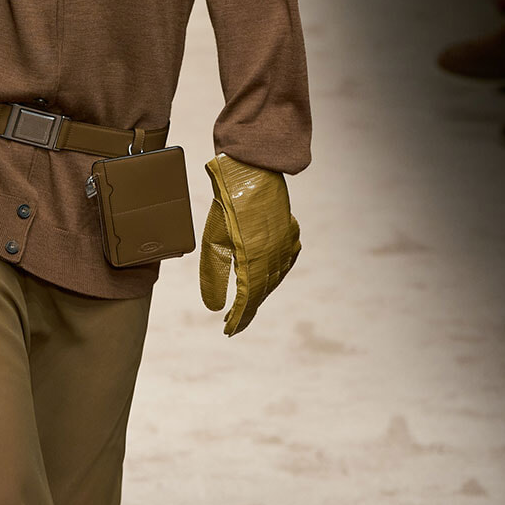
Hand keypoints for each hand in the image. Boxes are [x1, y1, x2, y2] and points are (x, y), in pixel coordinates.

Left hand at [199, 154, 300, 336]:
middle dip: (247, 311)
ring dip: (259, 295)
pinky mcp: (291, 235)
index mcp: (254, 260)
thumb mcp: (214, 241)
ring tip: (245, 307)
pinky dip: (274, 276)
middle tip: (232, 325)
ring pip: (274, 279)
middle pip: (261, 293)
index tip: (228, 331)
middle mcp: (274, 257)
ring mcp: (286, 246)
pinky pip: (285, 263)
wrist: (252, 173)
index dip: (238, 318)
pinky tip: (266, 281)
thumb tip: (213, 308)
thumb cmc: (227, 206)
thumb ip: (215, 275)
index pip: (246, 299)